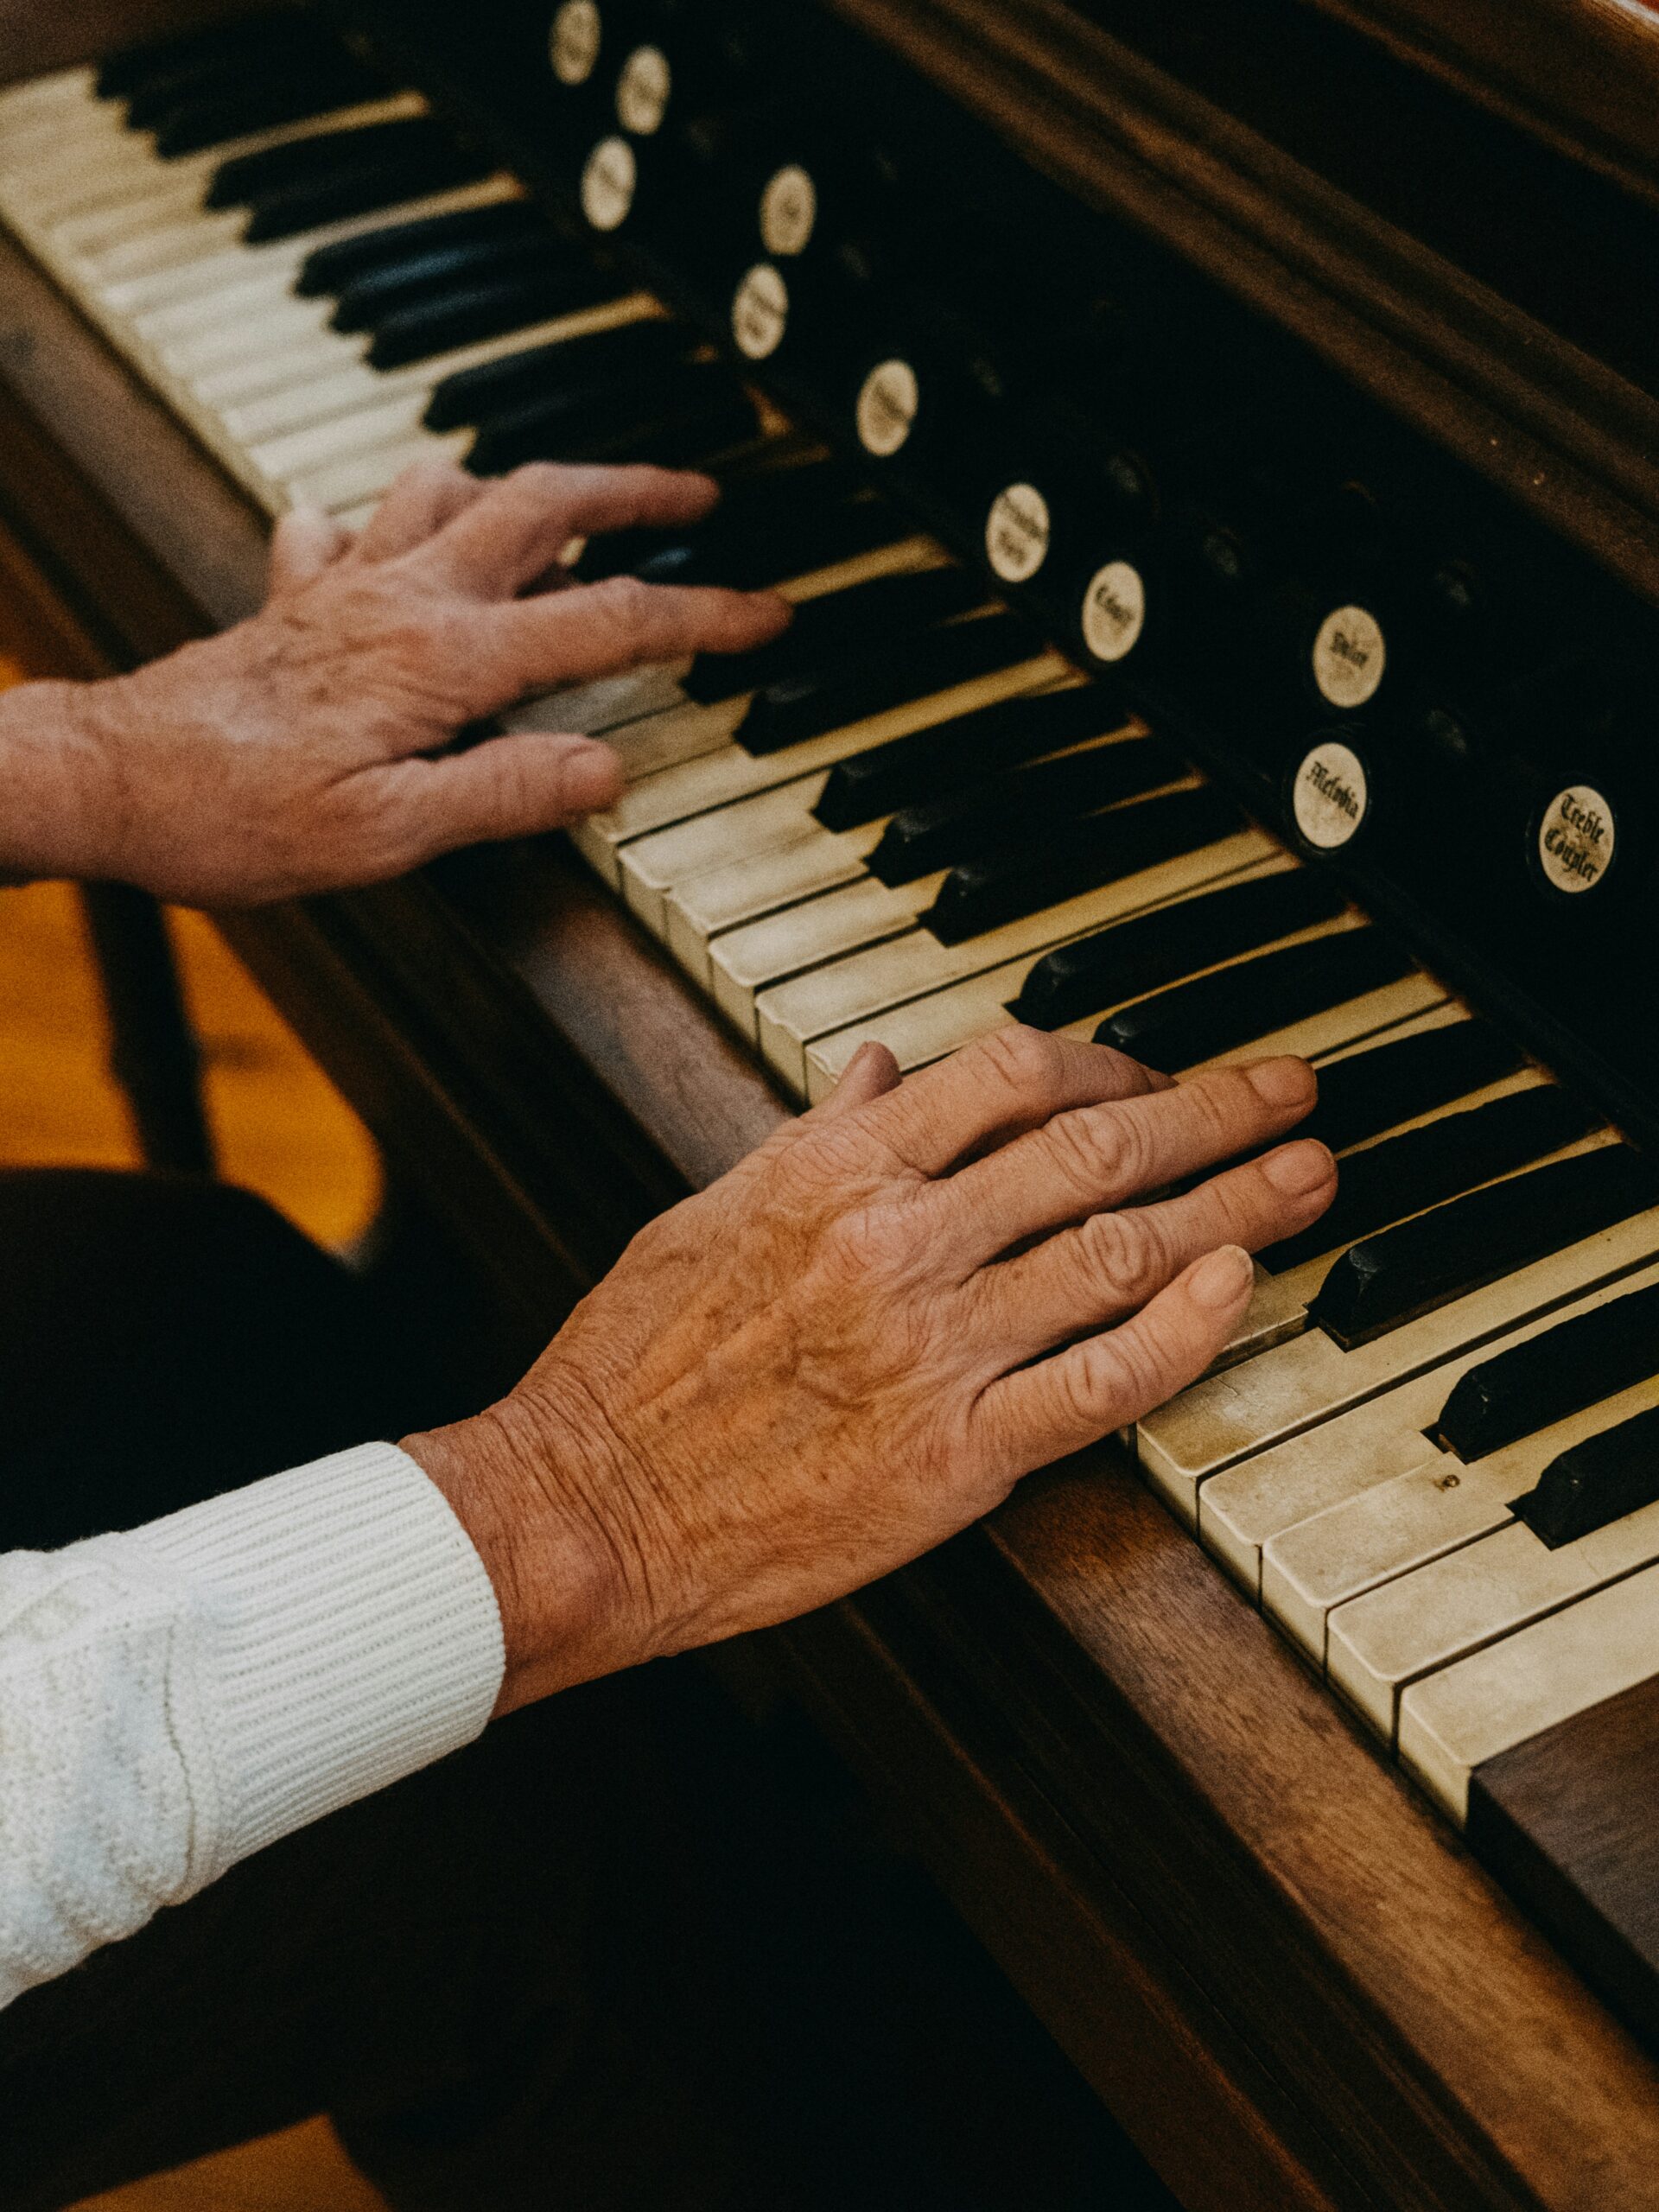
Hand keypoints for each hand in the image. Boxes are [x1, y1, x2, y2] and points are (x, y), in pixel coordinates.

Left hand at [0, 460, 787, 904]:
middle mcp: (400, 600)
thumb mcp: (385, 836)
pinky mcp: (293, 598)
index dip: (701, 616)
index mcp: (442, 660)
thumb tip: (605, 769)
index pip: (606, 622)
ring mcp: (343, 588)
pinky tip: (392, 534)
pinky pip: (347, 525)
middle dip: (631, 490)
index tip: (768, 612)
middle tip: (695, 495)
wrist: (108, 780)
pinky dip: (387, 515)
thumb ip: (503, 793)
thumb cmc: (233, 817)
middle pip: (539, 504)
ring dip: (519, 482)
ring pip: (448, 489)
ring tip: (565, 501)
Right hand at [403, 1031, 1334, 1710]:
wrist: (585, 1506)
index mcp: (837, 1173)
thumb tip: (882, 1067)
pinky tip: (1241, 1290)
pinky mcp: (954, 1456)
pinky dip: (1183, 1332)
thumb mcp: (712, 1212)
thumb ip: (813, 1136)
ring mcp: (934, 1349)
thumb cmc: (632, 1364)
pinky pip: (1099, 1383)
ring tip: (1309, 1177)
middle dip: (1212, 1112)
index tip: (1155, 1072)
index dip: (1109, 1061)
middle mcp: (897, 1243)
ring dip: (1233, 1206)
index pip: (1009, 1074)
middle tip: (1291, 1093)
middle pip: (1094, 1148)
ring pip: (1120, 1252)